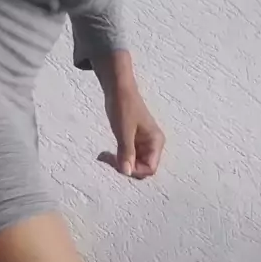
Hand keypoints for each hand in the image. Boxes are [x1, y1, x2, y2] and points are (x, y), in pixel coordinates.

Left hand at [95, 52, 164, 179]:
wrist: (118, 89)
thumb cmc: (123, 107)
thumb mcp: (124, 132)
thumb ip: (127, 153)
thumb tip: (127, 172)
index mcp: (156, 142)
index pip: (150, 168)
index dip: (134, 170)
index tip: (118, 161)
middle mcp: (153, 145)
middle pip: (142, 168)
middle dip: (126, 167)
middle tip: (108, 158)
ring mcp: (143, 143)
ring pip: (134, 164)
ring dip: (120, 163)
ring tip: (105, 155)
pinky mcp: (134, 141)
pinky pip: (128, 156)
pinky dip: (118, 157)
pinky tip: (107, 153)